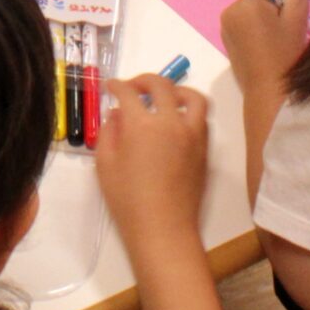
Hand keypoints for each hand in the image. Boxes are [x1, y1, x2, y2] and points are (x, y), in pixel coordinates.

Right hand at [94, 72, 209, 238]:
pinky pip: (201, 119)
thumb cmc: (128, 200)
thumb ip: (109, 132)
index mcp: (141, 124)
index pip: (128, 92)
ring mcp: (192, 135)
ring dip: (176, 91)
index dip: (116, 85)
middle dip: (144, 80)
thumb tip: (117, 115)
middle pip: (161, 85)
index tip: (111, 87)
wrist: (163, 229)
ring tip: (164, 99)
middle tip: (133, 88)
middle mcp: (170, 122)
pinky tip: (175, 123)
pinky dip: (188, 112)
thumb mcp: (105, 164)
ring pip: (192, 97)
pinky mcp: (204, 150)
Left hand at [219, 0, 309, 95]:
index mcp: (243, 5)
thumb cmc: (284, 54)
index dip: (278, 2)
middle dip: (271, 13)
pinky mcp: (227, 46)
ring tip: (276, 47)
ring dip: (264, 26)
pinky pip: (245, 31)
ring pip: (251, 17)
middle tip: (283, 35)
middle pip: (255, 2)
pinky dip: (256, 37)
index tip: (285, 22)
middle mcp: (229, 14)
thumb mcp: (298, 20)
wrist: (270, 92)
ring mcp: (225, 31)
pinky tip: (266, 54)